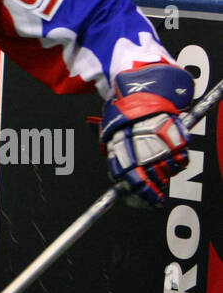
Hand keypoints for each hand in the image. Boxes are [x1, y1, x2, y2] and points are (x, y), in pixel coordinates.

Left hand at [101, 65, 193, 207]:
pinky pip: (182, 157)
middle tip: (158, 190)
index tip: (150, 202)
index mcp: (122, 149)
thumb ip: (114, 159)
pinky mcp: (176, 133)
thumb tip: (119, 183)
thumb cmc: (123, 116)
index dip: (144, 194)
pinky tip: (174, 160)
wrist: (141, 90)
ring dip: (168, 175)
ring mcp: (161, 140)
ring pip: (169, 169)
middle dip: (157, 187)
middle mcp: (142, 146)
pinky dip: (180, 162)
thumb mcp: (109, 137)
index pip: (135, 180)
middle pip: (154, 177)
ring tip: (164, 171)